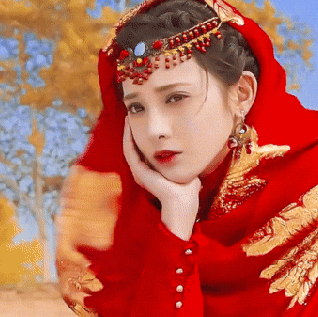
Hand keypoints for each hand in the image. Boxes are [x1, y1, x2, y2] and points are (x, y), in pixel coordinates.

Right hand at [123, 118, 199, 239]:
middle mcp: (143, 172)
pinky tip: (129, 125)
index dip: (140, 136)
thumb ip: (183, 162)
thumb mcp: (183, 170)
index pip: (142, 150)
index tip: (142, 121)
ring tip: (128, 116)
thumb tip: (190, 154)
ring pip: (128, 147)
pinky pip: (129, 151)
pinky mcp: (139, 171)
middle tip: (132, 114)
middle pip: (133, 147)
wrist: (183, 202)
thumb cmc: (187, 190)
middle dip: (132, 131)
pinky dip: (128, 137)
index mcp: (151, 172)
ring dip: (127, 132)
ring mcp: (139, 171)